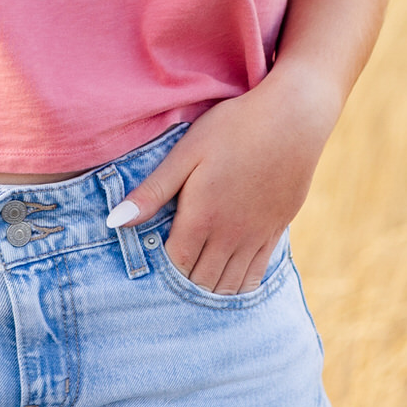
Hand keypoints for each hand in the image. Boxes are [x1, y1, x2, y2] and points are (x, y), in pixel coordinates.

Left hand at [110, 64, 340, 292]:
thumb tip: (113, 222)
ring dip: (209, 289)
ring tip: (195, 279)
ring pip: (229, 285)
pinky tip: (229, 281)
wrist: (293, 118)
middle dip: (182, 284)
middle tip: (169, 276)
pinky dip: (239, 285)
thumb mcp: (186, 152)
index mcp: (201, 218)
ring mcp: (256, 237)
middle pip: (201, 281)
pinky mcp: (276, 231)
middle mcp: (229, 236)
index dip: (160, 271)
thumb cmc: (234, 127)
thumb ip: (152, 191)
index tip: (151, 263)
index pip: (174, 266)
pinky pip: (256, 275)